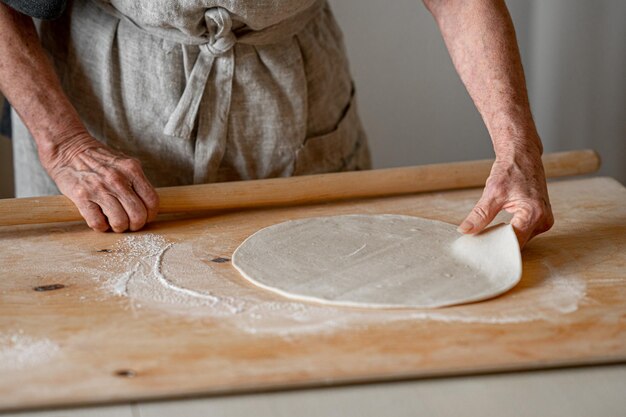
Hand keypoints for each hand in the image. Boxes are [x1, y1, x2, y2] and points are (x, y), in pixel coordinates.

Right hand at [40, 132, 158, 231]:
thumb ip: (136, 181)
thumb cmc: (98, 159)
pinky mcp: (81, 196)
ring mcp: (99, 188)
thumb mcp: (123, 163)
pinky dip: (101, 227)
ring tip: (113, 221)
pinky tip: (99, 219)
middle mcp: (117, 179)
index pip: (152, 201)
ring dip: (118, 227)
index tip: (144, 217)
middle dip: (135, 225)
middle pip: (138, 215)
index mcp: (132, 170)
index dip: (150, 215)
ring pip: (120, 222)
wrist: (67, 148)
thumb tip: (147, 205)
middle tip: (129, 223)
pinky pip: (98, 223)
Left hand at [457, 144, 553, 247]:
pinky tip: (496, 231)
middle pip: (517, 243)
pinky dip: (510, 233)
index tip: (480, 252)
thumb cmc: (511, 170)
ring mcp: (544, 220)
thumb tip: (465, 230)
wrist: (523, 155)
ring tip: (486, 237)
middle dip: (499, 245)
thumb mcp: (492, 193)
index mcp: (534, 213)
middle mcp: (543, 220)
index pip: (513, 241)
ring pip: (520, 239)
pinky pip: (523, 232)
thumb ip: (479, 215)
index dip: (496, 248)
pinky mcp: (540, 219)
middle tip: (479, 246)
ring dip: (504, 239)